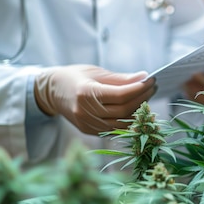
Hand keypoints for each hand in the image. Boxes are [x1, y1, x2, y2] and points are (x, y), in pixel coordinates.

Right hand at [34, 65, 155, 134]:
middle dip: (142, 99)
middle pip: (123, 110)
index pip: (121, 95)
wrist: (51, 92)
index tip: (151, 80)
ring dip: (138, 111)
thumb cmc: (74, 77)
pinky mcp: (89, 131)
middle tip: (152, 87)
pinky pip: (114, 128)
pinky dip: (127, 119)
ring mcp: (87, 124)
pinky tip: (135, 108)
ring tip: (146, 97)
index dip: (139, 89)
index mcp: (85, 93)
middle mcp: (85, 112)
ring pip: (122, 123)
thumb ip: (120, 78)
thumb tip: (143, 77)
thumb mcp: (96, 72)